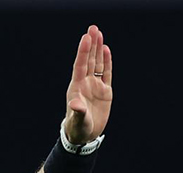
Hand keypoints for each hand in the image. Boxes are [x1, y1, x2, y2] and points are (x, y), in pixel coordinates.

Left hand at [64, 24, 112, 144]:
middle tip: (93, 28)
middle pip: (89, 60)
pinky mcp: (105, 91)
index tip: (85, 38)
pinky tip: (106, 50)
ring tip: (99, 33)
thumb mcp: (78, 120)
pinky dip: (106, 62)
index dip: (83, 52)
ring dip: (98, 49)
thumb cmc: (78, 127)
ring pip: (97, 63)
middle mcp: (85, 83)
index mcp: (77, 87)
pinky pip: (106, 73)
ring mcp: (95, 86)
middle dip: (91, 44)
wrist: (85, 135)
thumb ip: (78, 111)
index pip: (80, 65)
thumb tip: (76, 105)